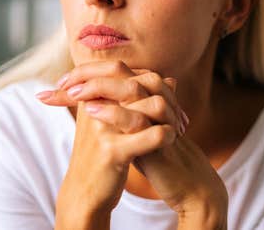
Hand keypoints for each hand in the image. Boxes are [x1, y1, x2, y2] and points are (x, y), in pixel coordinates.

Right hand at [35, 61, 179, 228]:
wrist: (84, 193)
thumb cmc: (103, 156)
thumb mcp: (117, 123)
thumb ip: (139, 100)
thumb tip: (172, 78)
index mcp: (92, 98)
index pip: (123, 70)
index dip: (152, 80)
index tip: (169, 98)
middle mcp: (94, 107)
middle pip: (136, 82)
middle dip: (164, 94)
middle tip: (178, 114)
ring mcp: (102, 129)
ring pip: (150, 104)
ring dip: (171, 114)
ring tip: (179, 127)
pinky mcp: (112, 151)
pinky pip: (153, 135)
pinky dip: (168, 134)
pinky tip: (173, 138)